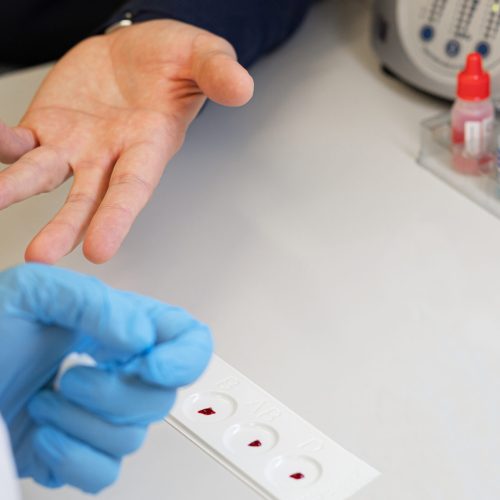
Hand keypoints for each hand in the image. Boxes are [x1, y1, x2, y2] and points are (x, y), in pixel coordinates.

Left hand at [0, 20, 252, 262]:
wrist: (135, 51)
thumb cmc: (172, 62)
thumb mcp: (203, 57)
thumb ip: (218, 72)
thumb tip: (241, 88)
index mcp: (150, 146)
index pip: (133, 187)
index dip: (117, 217)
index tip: (99, 250)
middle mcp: (111, 156)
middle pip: (87, 198)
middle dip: (66, 226)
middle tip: (41, 256)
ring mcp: (76, 145)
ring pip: (44, 176)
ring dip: (16, 191)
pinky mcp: (47, 126)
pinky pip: (19, 142)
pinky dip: (2, 146)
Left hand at [0, 264, 211, 492]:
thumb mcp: (32, 293)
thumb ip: (92, 303)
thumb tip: (141, 337)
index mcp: (120, 327)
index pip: (187, 339)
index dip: (185, 358)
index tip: (150, 366)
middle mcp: (118, 370)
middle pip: (162, 398)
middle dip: (112, 395)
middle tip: (70, 377)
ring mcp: (99, 414)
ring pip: (131, 439)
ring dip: (80, 424)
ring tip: (45, 399)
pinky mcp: (79, 451)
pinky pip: (104, 473)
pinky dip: (71, 459)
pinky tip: (44, 433)